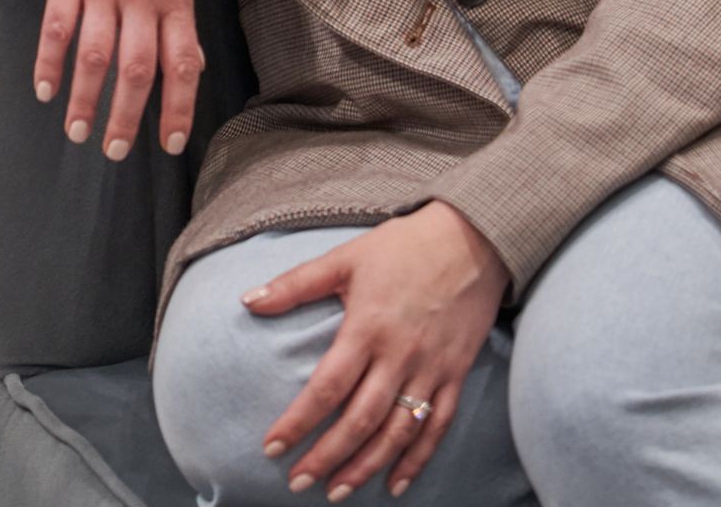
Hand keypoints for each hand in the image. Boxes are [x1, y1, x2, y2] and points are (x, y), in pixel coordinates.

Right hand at [36, 0, 202, 159]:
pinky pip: (55, 25)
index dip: (177, 108)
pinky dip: (49, 62)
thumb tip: (189, 69)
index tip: (171, 144)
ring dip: (84, 99)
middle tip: (116, 151)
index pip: (180, 64)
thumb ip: (182, 17)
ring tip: (78, 131)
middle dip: (125, 117)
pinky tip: (45, 90)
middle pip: (134, 68)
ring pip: (93, 55)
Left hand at [244, 201, 507, 499]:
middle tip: (298, 484)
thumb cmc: (403, 246)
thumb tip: (248, 301)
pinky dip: (416, 460)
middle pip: (359, 420)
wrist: (472, 239)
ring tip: (337, 491)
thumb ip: (297, 284)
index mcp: (367, 327)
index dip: (298, 422)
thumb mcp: (346, 258)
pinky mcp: (455, 375)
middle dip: (327, 457)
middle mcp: (399, 355)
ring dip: (365, 467)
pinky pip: (436, 428)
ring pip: (396, 432)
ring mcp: (430, 369)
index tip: (272, 448)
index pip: (327, 387)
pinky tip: (395, 484)